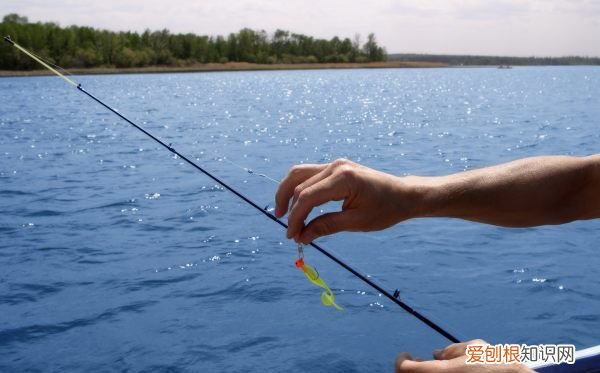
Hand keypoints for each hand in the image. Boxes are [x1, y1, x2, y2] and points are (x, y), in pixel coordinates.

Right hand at [275, 159, 422, 243]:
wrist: (403, 194)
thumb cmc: (385, 210)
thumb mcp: (356, 223)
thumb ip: (326, 227)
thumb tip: (302, 236)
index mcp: (343, 179)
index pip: (307, 197)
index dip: (295, 218)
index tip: (292, 236)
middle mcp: (336, 167)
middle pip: (298, 182)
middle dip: (289, 207)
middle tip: (288, 229)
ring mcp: (335, 164)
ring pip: (299, 174)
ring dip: (288, 194)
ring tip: (284, 214)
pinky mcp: (336, 167)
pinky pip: (310, 175)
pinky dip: (300, 190)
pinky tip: (297, 206)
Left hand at [395, 340, 533, 372]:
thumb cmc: (495, 365)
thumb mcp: (472, 348)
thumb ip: (451, 350)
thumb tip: (436, 354)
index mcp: (441, 372)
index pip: (404, 369)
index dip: (402, 360)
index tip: (406, 354)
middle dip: (410, 369)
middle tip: (416, 360)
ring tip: (432, 366)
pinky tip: (446, 372)